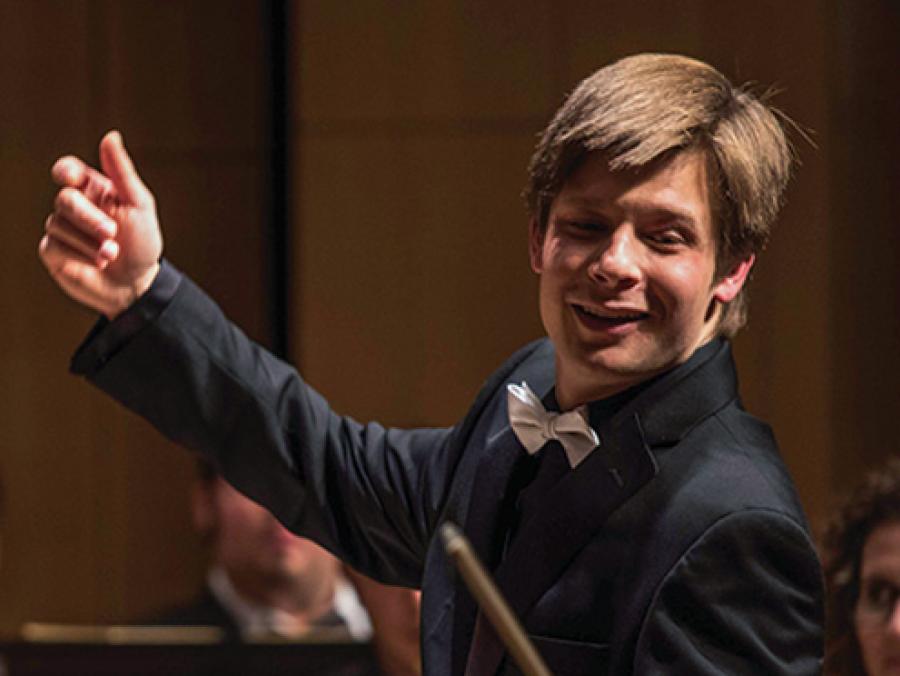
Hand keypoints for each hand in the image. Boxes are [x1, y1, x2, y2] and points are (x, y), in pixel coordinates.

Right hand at [39, 130, 162, 318]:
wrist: (137, 285)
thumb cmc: (142, 244)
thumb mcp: (139, 205)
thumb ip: (122, 172)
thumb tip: (111, 136)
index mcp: (94, 191)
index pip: (68, 171)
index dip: (65, 172)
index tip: (71, 178)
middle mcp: (76, 208)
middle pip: (65, 198)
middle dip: (89, 218)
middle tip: (111, 233)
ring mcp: (62, 230)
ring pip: (57, 224)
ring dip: (89, 242)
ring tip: (111, 255)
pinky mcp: (54, 253)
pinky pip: (53, 245)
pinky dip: (77, 255)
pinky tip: (96, 264)